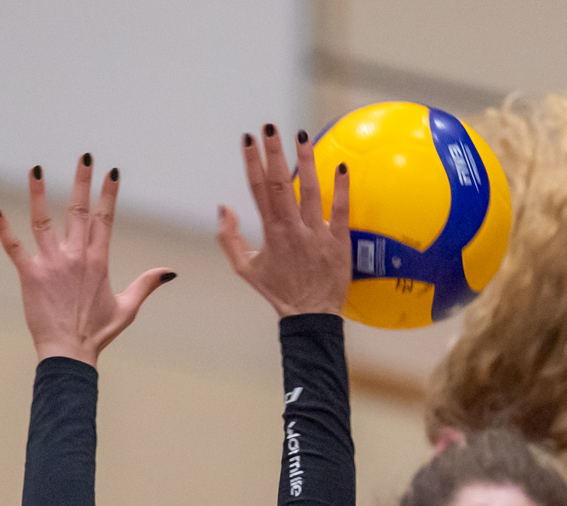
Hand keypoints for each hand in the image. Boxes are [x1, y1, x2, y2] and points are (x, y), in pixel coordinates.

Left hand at [0, 157, 173, 365]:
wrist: (70, 353)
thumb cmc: (98, 333)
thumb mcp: (128, 308)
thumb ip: (146, 285)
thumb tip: (169, 272)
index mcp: (99, 262)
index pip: (104, 220)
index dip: (108, 194)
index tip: (111, 172)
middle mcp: (75, 257)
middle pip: (78, 211)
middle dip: (82, 182)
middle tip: (85, 157)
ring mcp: (51, 264)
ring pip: (43, 222)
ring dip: (38, 194)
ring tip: (36, 170)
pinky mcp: (29, 276)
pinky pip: (14, 248)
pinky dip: (4, 229)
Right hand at [217, 126, 349, 316]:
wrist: (311, 317)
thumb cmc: (279, 291)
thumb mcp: (245, 268)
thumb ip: (229, 238)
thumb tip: (224, 207)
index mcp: (270, 232)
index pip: (258, 189)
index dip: (252, 162)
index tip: (247, 138)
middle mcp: (292, 229)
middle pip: (280, 184)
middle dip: (274, 154)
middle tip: (270, 127)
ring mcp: (317, 234)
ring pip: (310, 192)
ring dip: (305, 162)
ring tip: (302, 135)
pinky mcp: (339, 242)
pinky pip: (342, 211)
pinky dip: (342, 189)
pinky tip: (341, 166)